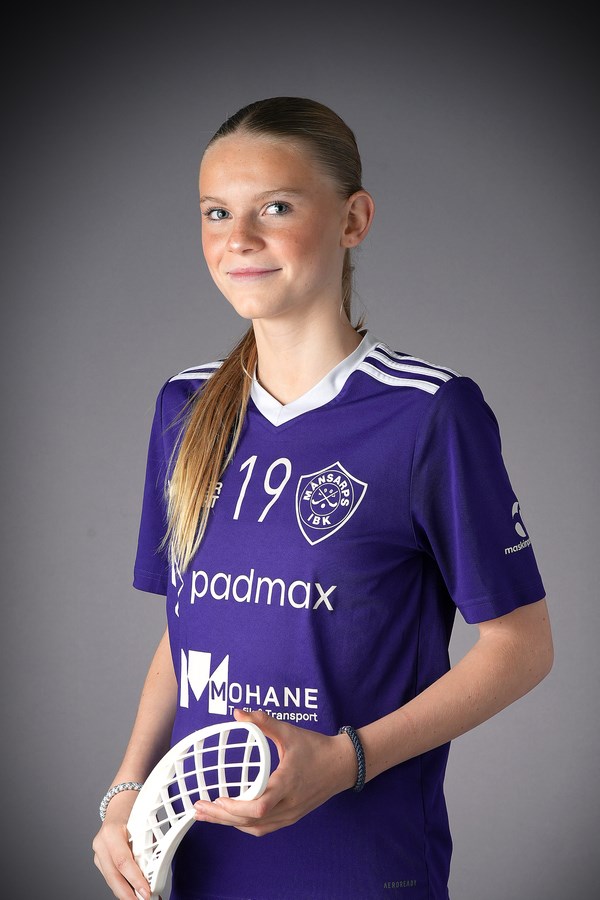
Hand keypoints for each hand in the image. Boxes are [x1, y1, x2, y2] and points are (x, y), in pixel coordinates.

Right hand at [92, 792, 151, 899]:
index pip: (123, 861)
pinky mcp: (100, 860)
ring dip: (126, 893)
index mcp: (111, 832)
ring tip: (142, 899)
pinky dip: (123, 886)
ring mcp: (98, 853)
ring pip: (111, 879)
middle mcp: (101, 844)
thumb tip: (154, 870)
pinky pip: (111, 876)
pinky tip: (134, 893)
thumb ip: (145, 845)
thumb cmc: (132, 810)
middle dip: (128, 894)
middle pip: (113, 876)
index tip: (147, 892)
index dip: (135, 879)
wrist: (119, 802)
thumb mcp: (141, 823)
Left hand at [193, 709, 356, 835]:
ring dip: (230, 823)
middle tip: (198, 808)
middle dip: (222, 816)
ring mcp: (291, 814)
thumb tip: (238, 713)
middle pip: (251, 820)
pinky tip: (230, 818)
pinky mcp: (292, 817)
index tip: (217, 798)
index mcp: (287, 783)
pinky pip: (264, 827)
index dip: (236, 807)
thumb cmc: (316, 747)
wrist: (343, 765)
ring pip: (256, 827)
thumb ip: (263, 723)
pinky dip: (245, 824)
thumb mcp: (289, 732)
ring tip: (207, 814)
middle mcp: (289, 804)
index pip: (260, 805)